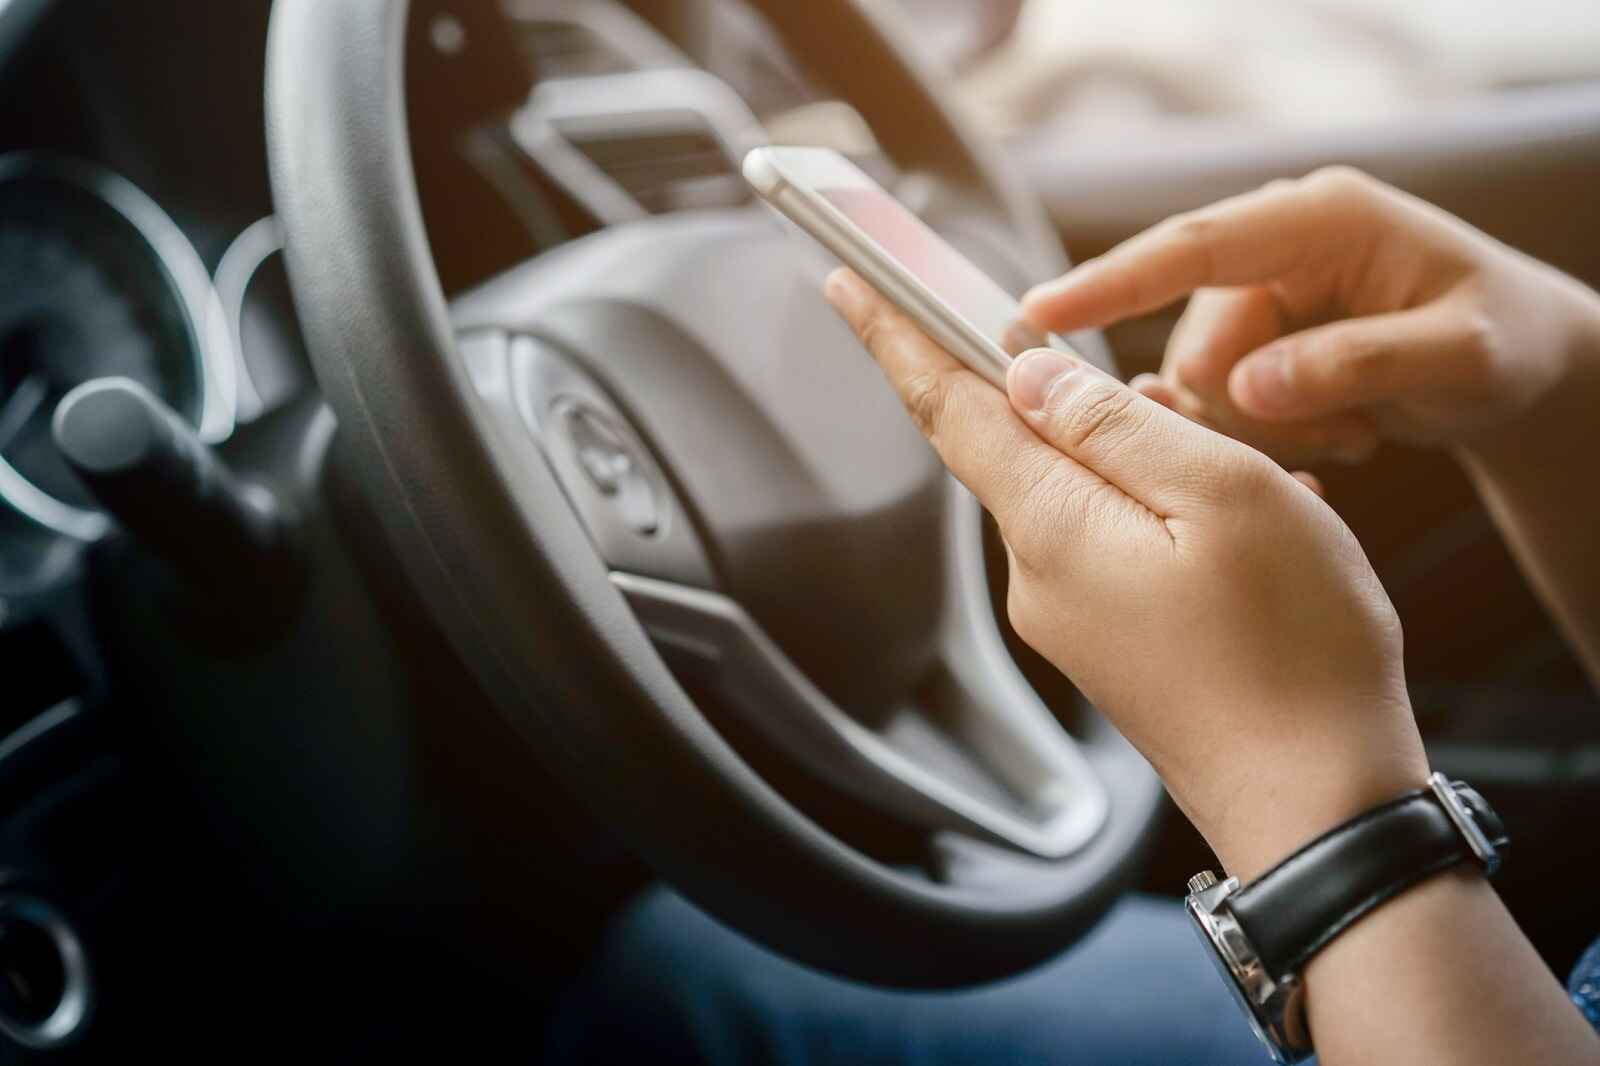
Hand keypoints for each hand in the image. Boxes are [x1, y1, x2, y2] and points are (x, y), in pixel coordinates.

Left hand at [825, 268, 1427, 879]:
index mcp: (1051, 523)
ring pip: (1087, 492)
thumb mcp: (1222, 494)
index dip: (898, 334)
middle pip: (1024, 445)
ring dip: (1153, 461)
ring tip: (1254, 483)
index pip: (948, 406)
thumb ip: (1114, 426)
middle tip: (1170, 399)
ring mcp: (1071, 615)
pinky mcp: (1109, 644)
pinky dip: (1176, 514)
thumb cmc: (1292, 649)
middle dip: (1083, 401)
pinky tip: (1252, 529)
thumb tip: (1029, 373)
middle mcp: (1038, 572)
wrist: (1319, 808)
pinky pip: (1120, 544)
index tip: (851, 279)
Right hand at [1021, 166, 1599, 466]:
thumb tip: (1244, 389)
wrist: (1524, 362)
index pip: (1193, 248)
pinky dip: (1271, 438)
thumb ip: (1353, 365)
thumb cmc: (1508, 341)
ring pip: (1201, 390)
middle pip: (1194, 345)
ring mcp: (1261, 298)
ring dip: (1267, 431)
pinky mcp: (1255, 341)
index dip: (1112, 283)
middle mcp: (1274, 250)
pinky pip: (1219, 408)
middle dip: (1247, 411)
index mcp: (1318, 219)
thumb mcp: (1459, 355)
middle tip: (1340, 436)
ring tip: (1354, 430)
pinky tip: (1339, 432)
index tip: (1038, 315)